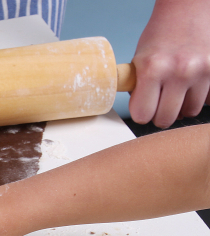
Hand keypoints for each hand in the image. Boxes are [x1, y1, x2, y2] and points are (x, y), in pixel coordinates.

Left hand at [130, 0, 209, 126]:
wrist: (187, 9)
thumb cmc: (161, 35)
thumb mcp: (140, 59)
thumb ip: (138, 87)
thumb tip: (141, 112)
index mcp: (153, 69)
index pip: (142, 114)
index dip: (142, 112)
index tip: (144, 106)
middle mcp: (179, 71)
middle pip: (166, 119)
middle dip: (161, 114)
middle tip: (160, 102)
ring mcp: (202, 71)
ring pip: (189, 111)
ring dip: (182, 105)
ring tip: (177, 90)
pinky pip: (208, 101)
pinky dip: (200, 96)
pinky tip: (193, 84)